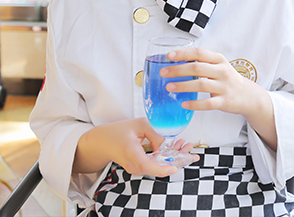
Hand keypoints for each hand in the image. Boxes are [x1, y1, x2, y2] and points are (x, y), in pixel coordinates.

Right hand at [75, 117, 197, 176]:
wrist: (101, 142)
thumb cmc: (119, 131)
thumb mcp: (139, 124)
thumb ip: (154, 134)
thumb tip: (164, 146)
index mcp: (130, 151)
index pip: (146, 166)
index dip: (161, 169)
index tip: (174, 168)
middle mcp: (132, 163)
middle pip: (156, 169)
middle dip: (176, 160)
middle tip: (192, 151)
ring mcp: (134, 168)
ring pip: (157, 167)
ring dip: (173, 157)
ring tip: (187, 145)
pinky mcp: (137, 167)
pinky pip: (153, 165)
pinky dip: (166, 158)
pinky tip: (177, 147)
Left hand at [162, 47, 277, 149]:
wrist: (247, 95)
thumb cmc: (227, 79)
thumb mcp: (219, 66)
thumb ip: (202, 62)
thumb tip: (175, 62)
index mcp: (219, 60)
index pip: (199, 53)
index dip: (183, 53)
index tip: (169, 56)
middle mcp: (222, 71)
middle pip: (197, 68)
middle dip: (178, 70)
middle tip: (163, 72)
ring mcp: (224, 87)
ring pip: (201, 85)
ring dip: (183, 85)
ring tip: (169, 87)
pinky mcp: (224, 101)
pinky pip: (208, 103)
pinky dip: (195, 104)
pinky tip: (184, 104)